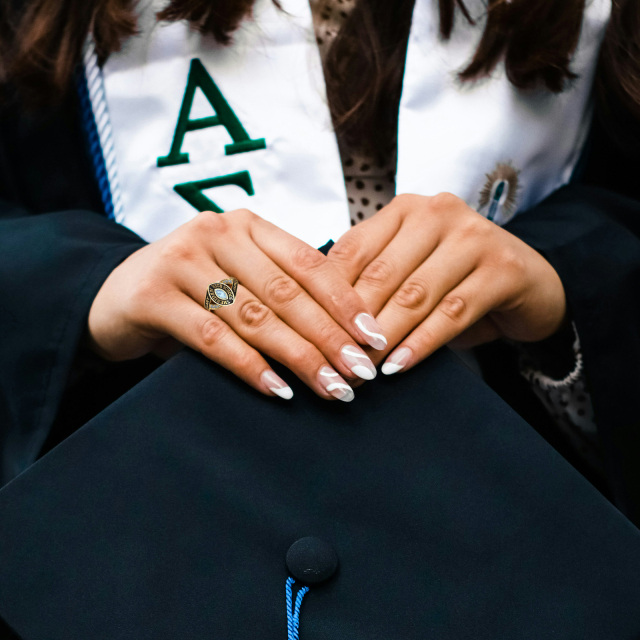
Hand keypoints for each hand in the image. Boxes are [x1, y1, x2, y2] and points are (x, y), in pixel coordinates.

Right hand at [88, 209, 387, 400]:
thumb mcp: (238, 275)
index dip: (345, 301)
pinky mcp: (152, 296)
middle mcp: (216, 233)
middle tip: (361, 372)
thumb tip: (347, 332)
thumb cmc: (193, 289)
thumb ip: (280, 288)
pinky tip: (278, 389)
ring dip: (298, 357)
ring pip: (254, 316)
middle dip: (329, 336)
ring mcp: (181, 260)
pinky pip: (213, 336)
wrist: (115, 294)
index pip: (308, 262)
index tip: (373, 337)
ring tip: (331, 387)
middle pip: (286, 292)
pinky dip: (249, 366)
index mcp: (248, 225)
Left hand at [326, 193, 566, 374]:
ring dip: (385, 338)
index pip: (352, 252)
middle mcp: (437, 212)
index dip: (327, 297)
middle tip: (335, 361)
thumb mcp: (409, 273)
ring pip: (415, 295)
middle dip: (353, 324)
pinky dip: (422, 343)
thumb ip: (371, 283)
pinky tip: (400, 366)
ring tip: (362, 369)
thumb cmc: (455, 282)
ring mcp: (474, 236)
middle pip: (381, 275)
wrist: (528, 286)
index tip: (311, 336)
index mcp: (404, 210)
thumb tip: (317, 321)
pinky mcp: (503, 268)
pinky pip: (453, 312)